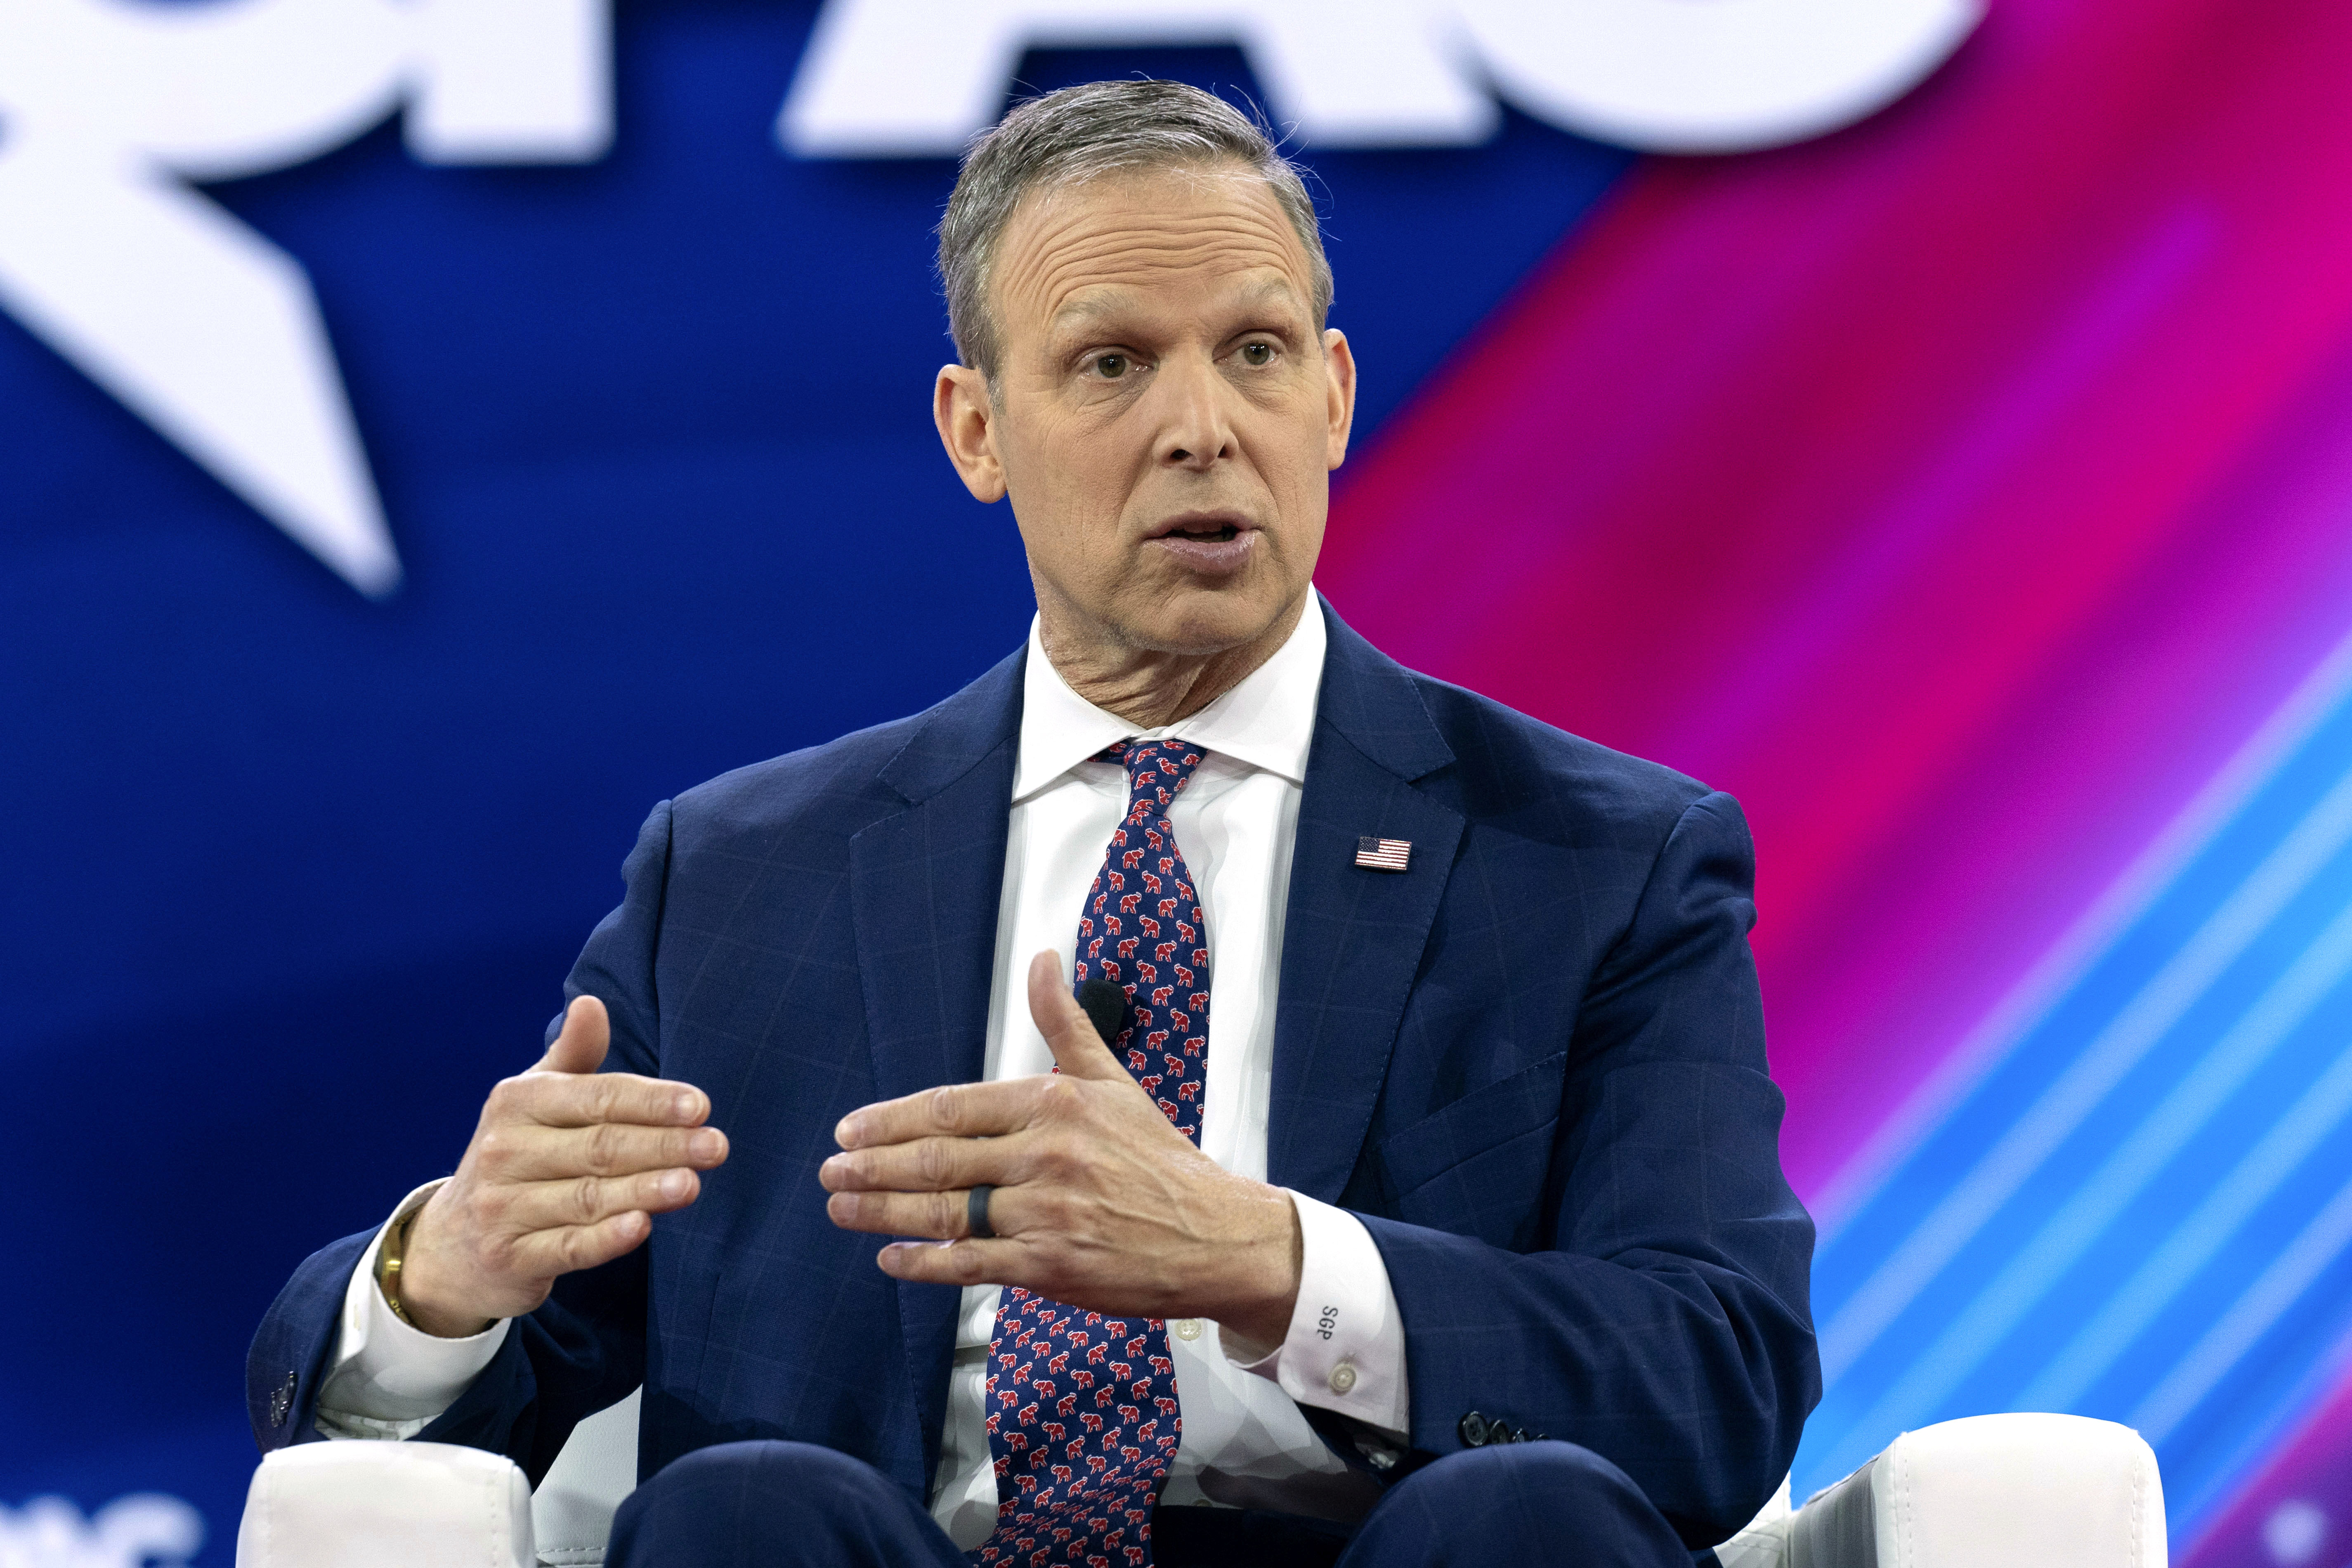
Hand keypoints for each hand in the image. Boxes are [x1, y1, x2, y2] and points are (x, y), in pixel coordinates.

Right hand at [396, 996, 729, 1337]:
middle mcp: (504, 1151)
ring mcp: (503, 1208)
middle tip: (717, 1146)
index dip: (650, 1101)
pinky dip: (605, 1238)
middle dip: (663, 1145)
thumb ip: (571, 1055)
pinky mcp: (510, 1258)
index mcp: (516, 1102)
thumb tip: (592, 1002)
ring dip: (644, 1190)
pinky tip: (642, 1226)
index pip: (595, 1097)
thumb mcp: (534, 1100)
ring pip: (588, 1197)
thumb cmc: (515, 1155)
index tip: (700, 1106)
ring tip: (692, 1184)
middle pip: (599, 1146)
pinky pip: (567, 1246)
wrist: (452, 1243)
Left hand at [820, 950, 1302, 1345]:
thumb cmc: (1156, 1159)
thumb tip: (1045, 959)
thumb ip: (1064, 1022)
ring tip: (841, 1206)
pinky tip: (890, 1258)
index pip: (951, 1108)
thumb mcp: (1113, 1078)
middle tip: (830, 1169)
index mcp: (1054, 1103)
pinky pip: (968, 1264)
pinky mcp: (1049, 1265)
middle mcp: (1045, 1155)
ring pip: (943, 1212)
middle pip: (935, 1160)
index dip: (891, 1121)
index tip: (851, 1128)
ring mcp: (1045, 1212)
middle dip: (871, 1166)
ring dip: (881, 1211)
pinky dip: (923, 1262)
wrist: (1212, 1234)